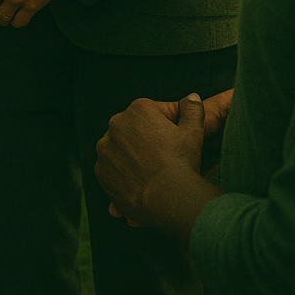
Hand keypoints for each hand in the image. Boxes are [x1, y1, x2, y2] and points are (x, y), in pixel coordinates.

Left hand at [103, 89, 232, 220]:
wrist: (167, 198)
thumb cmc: (181, 162)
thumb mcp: (193, 131)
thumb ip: (191, 109)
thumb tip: (191, 97)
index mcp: (138, 110)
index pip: (152, 112)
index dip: (166, 127)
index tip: (174, 141)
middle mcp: (116, 124)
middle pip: (133, 129)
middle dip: (146, 139)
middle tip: (164, 157)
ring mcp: (105, 148)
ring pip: (120, 148)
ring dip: (132, 155)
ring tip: (151, 170)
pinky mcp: (100, 169)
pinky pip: (112, 168)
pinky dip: (122, 173)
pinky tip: (139, 181)